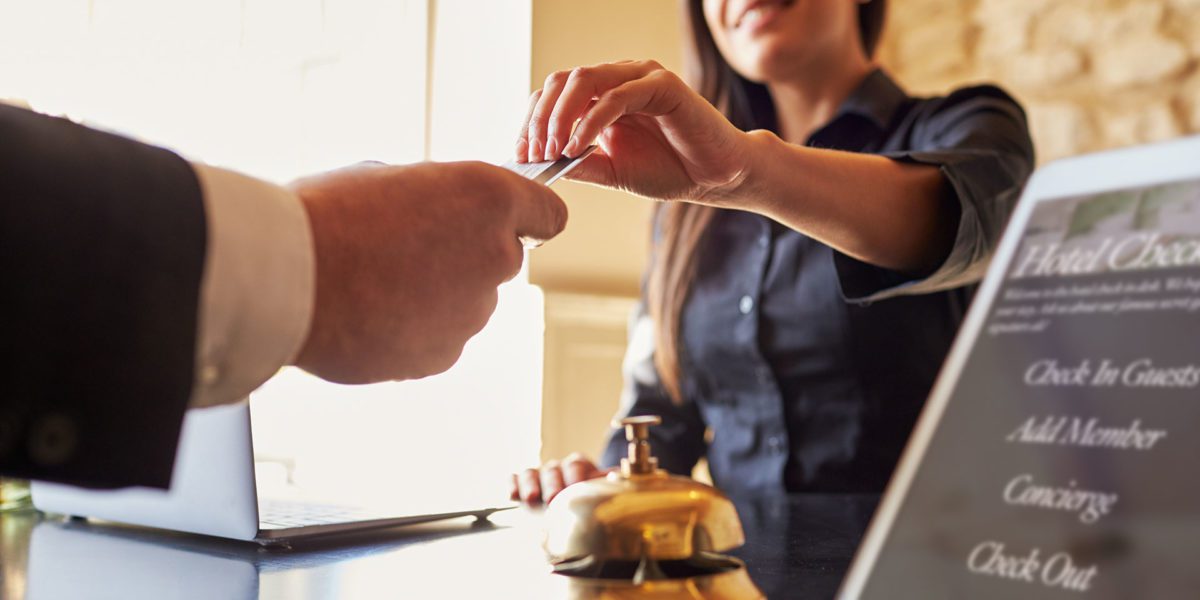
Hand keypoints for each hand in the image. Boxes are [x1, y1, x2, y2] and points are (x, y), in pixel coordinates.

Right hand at [291, 161, 566, 382]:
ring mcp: (473, 313)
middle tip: (405, 248)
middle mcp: (496, 257)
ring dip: (436, 295)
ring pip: (467, 302)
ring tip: (373, 284)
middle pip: (500, 259)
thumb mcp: (390, 177)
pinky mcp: (444, 356)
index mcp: (489, 199)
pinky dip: (412, 331)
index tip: (511, 223)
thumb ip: (436, 198)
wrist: (286, 278)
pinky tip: (368, 315)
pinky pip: (438, 338)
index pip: (548, 214)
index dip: (527, 217)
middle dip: (465, 255)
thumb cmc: (328, 215)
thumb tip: (437, 214)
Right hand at [510, 453, 612, 505]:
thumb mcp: (600, 491)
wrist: (573, 510)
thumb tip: (621, 480)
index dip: (575, 475)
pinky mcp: (521, 485)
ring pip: (531, 473)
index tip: (576, 487)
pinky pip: (514, 479)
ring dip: (530, 484)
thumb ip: (609, 486)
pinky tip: (512, 495)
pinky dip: (512, 485)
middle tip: (553, 499)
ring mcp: (538, 476)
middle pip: (552, 470)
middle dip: (553, 484)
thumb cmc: (589, 499)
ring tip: (530, 498)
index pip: (576, 464)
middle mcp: (557, 468)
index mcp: (578, 466)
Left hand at [516, 60, 751, 202]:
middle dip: (539, 119)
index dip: (531, 122)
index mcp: (603, 93)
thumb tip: (538, 165)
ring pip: (583, 80)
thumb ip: (578, 163)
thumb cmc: (669, 170)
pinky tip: (579, 146)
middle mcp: (618, 78)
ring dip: (560, 116)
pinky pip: (616, 96)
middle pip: (560, 81)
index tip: (521, 156)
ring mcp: (640, 77)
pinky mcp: (662, 85)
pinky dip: (591, 121)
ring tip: (554, 151)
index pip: (553, 94)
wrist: (716, 178)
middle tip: (533, 155)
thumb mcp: (611, 171)